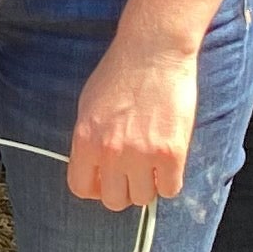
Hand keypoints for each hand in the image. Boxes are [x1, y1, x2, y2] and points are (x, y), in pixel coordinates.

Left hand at [67, 25, 199, 211]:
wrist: (153, 51)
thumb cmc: (120, 73)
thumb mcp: (88, 107)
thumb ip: (89, 141)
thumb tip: (94, 169)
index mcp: (85, 140)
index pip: (81, 188)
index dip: (95, 188)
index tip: (106, 181)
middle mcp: (110, 152)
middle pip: (114, 200)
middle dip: (123, 189)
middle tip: (133, 172)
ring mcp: (142, 154)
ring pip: (143, 198)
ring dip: (148, 185)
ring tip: (152, 164)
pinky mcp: (171, 153)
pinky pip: (170, 189)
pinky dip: (169, 181)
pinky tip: (168, 163)